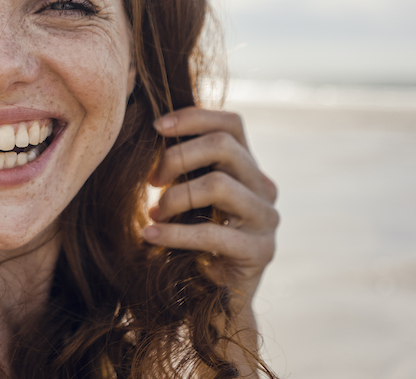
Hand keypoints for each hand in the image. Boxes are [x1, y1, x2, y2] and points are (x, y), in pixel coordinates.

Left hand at [142, 107, 278, 308]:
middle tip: (150, 180)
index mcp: (247, 168)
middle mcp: (264, 187)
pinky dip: (175, 233)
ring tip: (154, 213)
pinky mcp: (261, 251)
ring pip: (219, 184)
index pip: (232, 123)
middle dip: (177, 157)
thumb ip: (182, 168)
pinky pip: (214, 233)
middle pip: (224, 145)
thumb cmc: (192, 240)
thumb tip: (149, 132)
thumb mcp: (187, 197)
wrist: (213, 298)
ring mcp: (267, 218)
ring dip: (175, 197)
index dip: (194, 117)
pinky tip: (150, 234)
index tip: (156, 126)